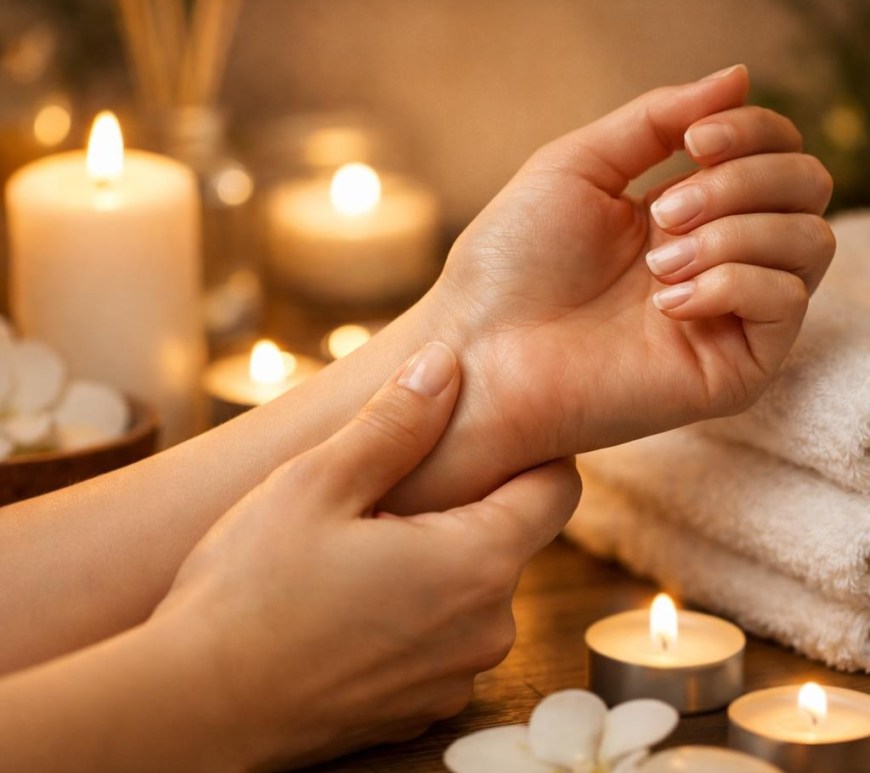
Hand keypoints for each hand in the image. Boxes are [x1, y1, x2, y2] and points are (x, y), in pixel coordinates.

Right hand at [154, 343, 579, 769]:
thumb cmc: (250, 590)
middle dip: (463, 507)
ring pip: (472, 590)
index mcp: (477, 564)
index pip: (556, 490)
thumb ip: (396, 422)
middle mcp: (486, 629)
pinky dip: (413, 613)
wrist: (194, 709)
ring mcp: (454, 677)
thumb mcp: (318, 482)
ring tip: (356, 551)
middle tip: (384, 494)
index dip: (530, 453)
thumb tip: (446, 366)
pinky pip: (441, 639)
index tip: (482, 436)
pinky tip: (346, 606)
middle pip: (509, 538)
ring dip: (434, 561)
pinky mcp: (420, 707)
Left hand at [396, 64, 833, 509]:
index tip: (696, 139)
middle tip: (665, 211)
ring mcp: (727, 316)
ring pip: (809, 242)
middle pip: (806, 188)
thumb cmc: (512, 264)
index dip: (754, 130)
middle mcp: (715, 260)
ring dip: (734, 231)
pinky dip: (733, 282)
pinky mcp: (734, 371)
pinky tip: (667, 303)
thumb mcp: (578, 168)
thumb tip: (741, 77)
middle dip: (742, 180)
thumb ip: (655, 121)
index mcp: (683, 213)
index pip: (772, 154)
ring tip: (656, 262)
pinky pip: (785, 301)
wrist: (482, 352)